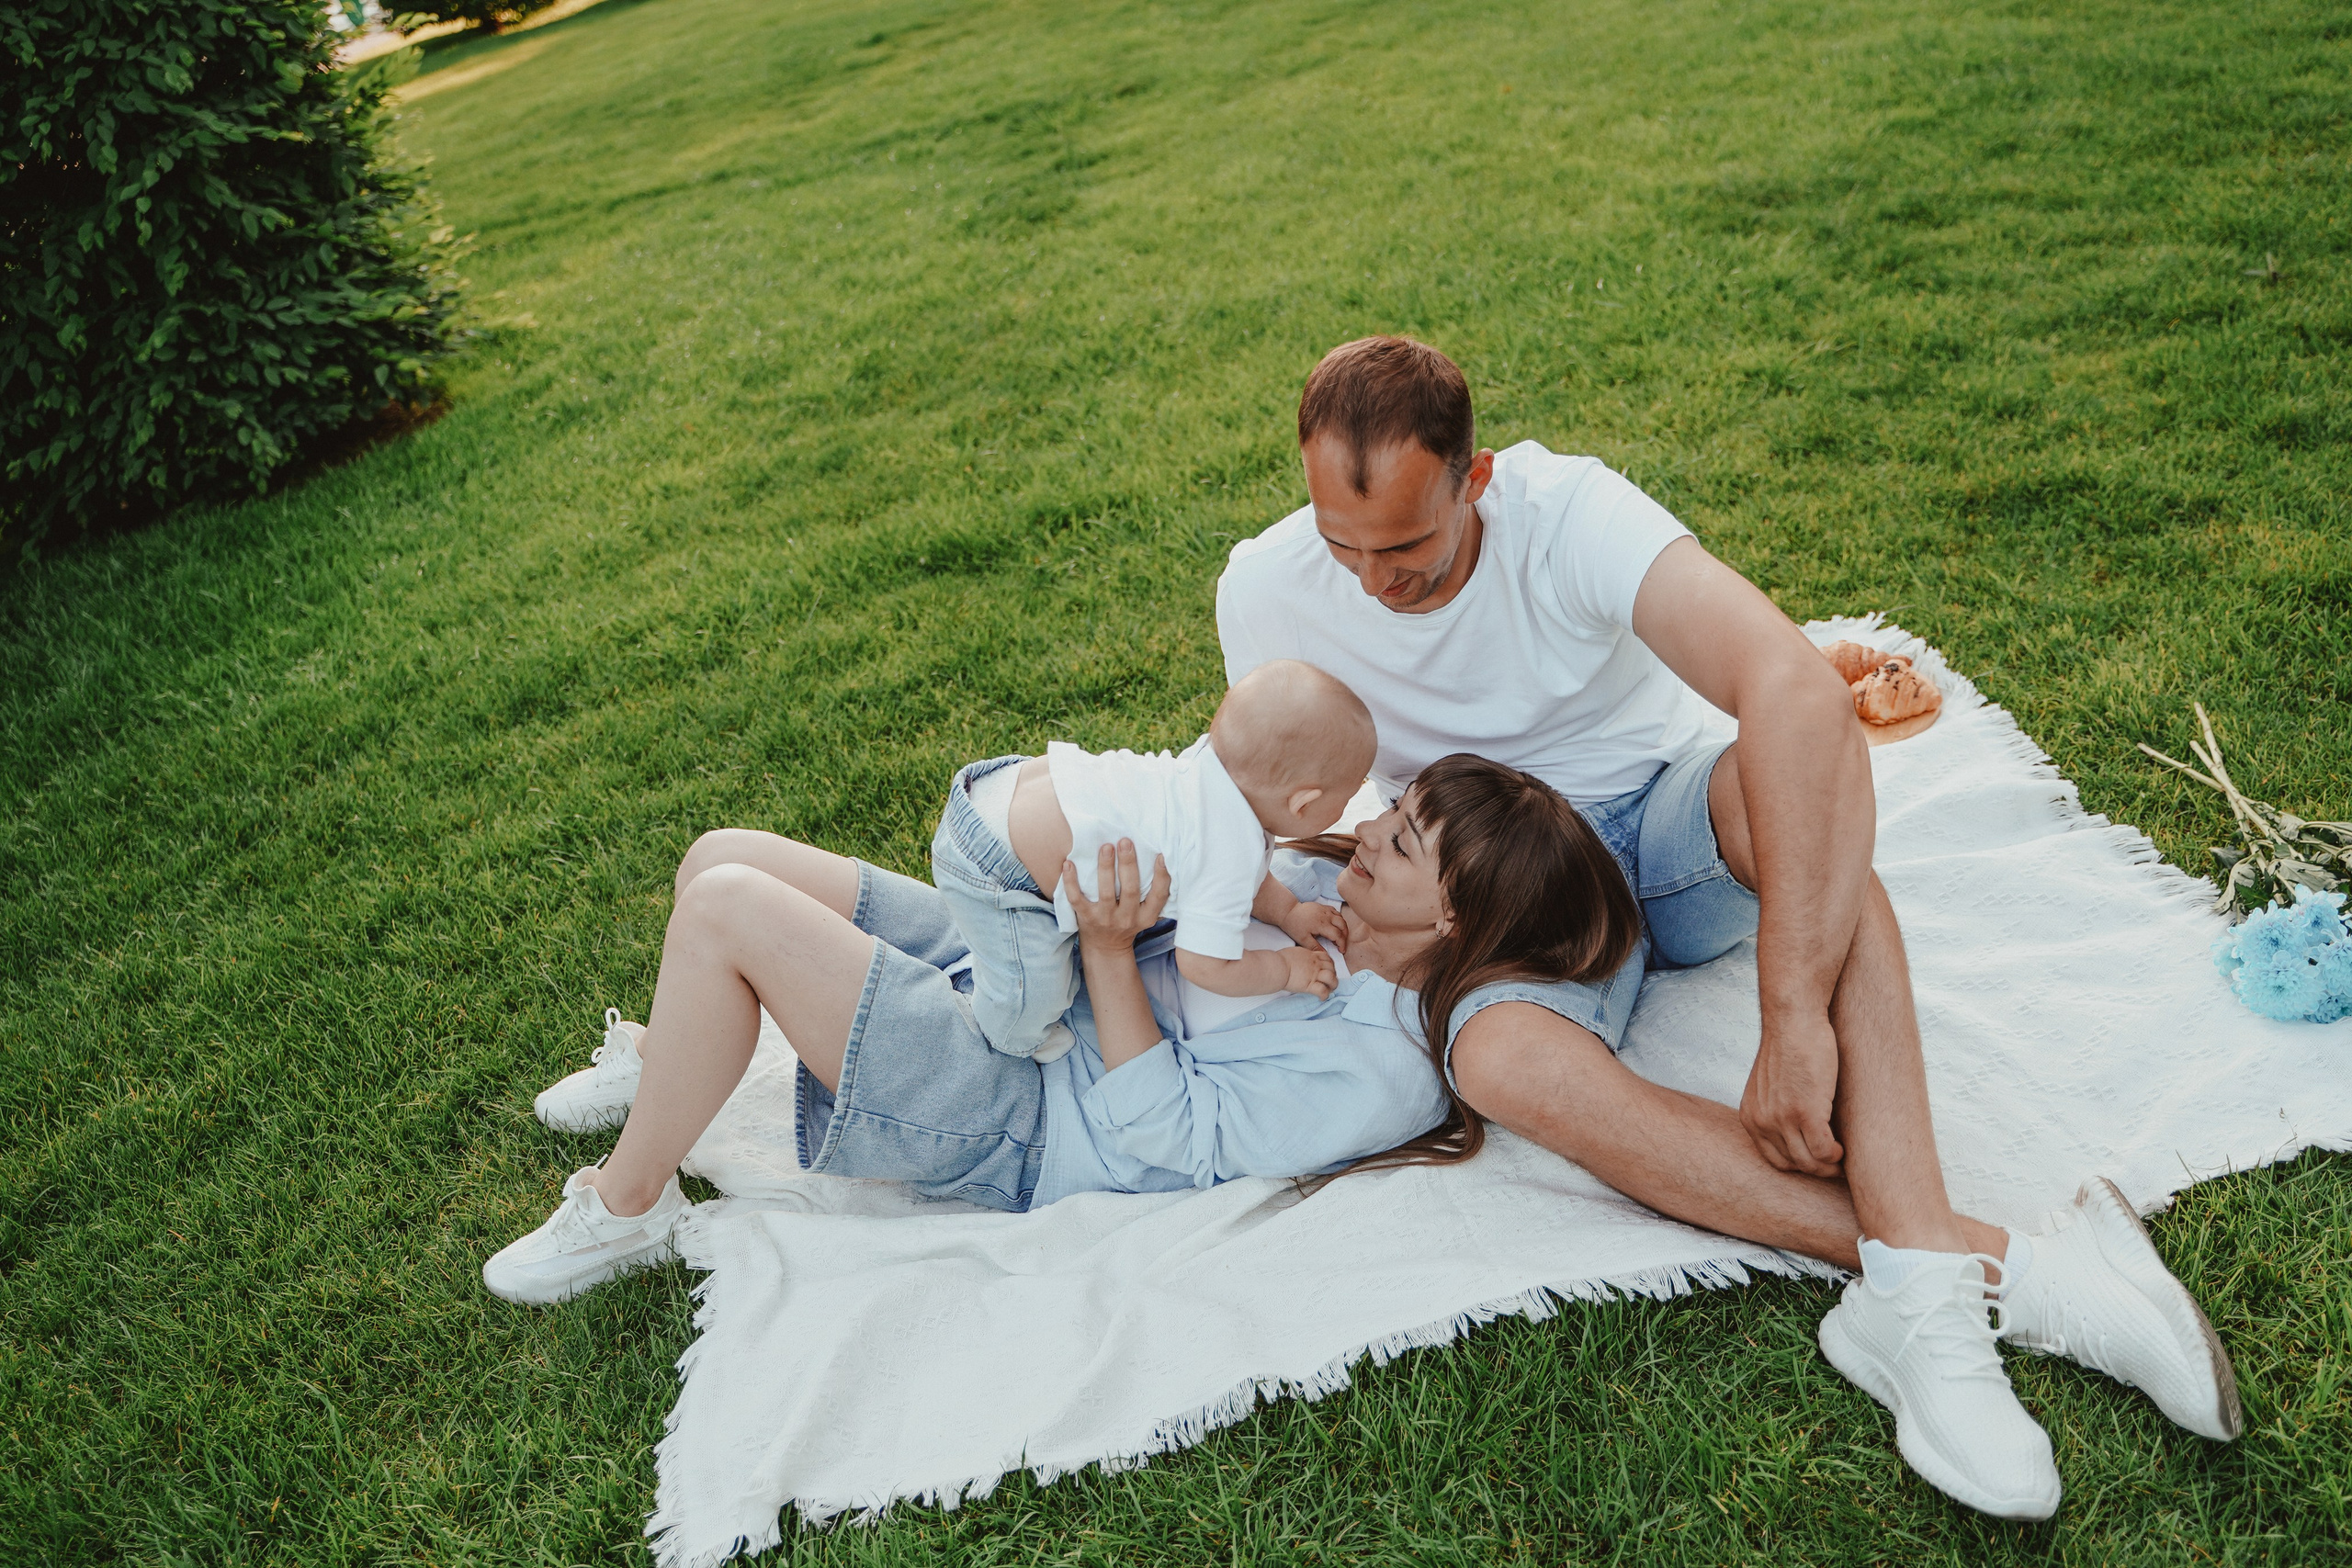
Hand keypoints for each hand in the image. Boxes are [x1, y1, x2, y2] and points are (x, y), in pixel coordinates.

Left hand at [1062, 839, 1170, 952]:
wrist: (1105, 948)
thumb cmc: (1128, 921)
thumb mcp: (1145, 914)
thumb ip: (1151, 894)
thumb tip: (1160, 858)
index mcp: (1146, 916)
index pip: (1158, 896)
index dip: (1162, 876)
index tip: (1161, 855)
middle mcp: (1127, 918)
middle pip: (1130, 890)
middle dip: (1128, 864)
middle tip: (1125, 842)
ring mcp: (1105, 919)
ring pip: (1105, 892)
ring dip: (1105, 868)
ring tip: (1106, 847)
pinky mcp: (1086, 918)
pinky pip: (1076, 899)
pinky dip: (1070, 882)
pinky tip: (1069, 864)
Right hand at [1278, 943, 1337, 998]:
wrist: (1276, 967)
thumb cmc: (1280, 960)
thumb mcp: (1294, 952)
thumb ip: (1301, 956)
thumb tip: (1299, 959)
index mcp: (1311, 956)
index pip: (1327, 958)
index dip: (1330, 964)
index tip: (1328, 969)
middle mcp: (1315, 964)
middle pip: (1332, 968)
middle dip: (1333, 974)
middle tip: (1330, 981)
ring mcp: (1313, 975)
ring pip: (1331, 978)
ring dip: (1333, 985)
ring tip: (1329, 990)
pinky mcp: (1309, 985)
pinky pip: (1323, 991)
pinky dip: (1324, 996)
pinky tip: (1321, 998)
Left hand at [1279, 899, 1347, 954]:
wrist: (1288, 911)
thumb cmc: (1294, 925)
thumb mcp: (1303, 940)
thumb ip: (1315, 947)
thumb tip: (1325, 954)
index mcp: (1322, 925)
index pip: (1338, 935)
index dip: (1342, 944)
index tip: (1341, 950)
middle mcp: (1326, 916)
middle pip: (1343, 926)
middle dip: (1345, 936)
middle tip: (1341, 944)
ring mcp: (1325, 910)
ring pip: (1341, 918)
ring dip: (1343, 928)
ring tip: (1339, 936)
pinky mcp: (1323, 907)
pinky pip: (1336, 912)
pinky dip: (1339, 919)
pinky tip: (1335, 925)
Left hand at [1739, 1013, 1844, 1176]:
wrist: (1793, 1021)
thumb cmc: (1788, 1046)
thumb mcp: (1770, 1084)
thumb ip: (1774, 1108)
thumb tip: (1796, 1130)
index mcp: (1751, 1116)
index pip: (1774, 1159)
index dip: (1798, 1164)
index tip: (1815, 1160)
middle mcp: (1762, 1121)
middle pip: (1793, 1164)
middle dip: (1816, 1167)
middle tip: (1834, 1163)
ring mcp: (1782, 1119)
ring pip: (1809, 1162)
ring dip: (1828, 1165)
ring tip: (1840, 1156)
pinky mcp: (1806, 1112)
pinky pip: (1824, 1150)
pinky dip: (1836, 1155)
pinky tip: (1843, 1148)